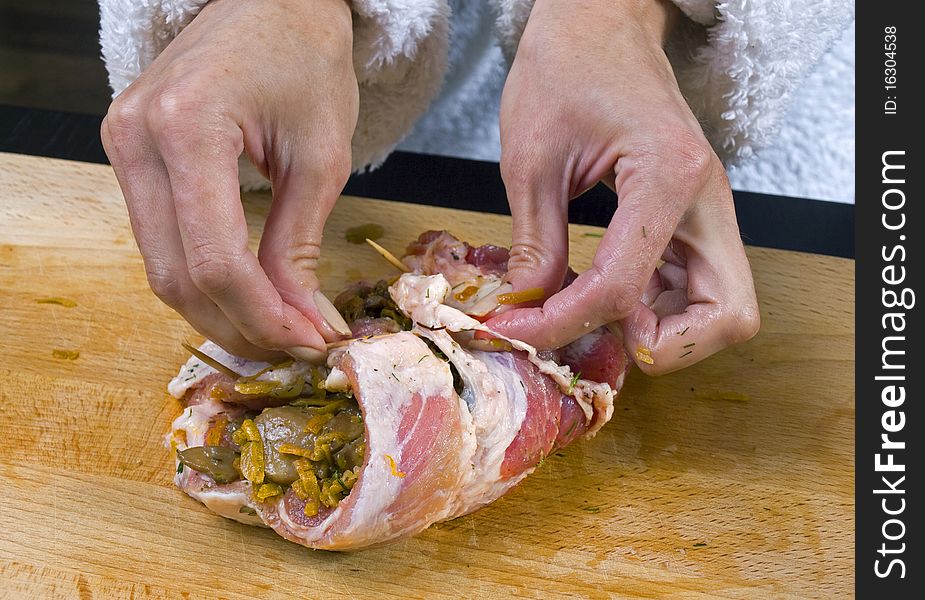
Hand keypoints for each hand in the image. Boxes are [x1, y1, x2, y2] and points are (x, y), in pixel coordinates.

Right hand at [101, 0, 357, 361]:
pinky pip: (161, 238)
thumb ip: (299, 243)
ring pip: (161, 266)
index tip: (309, 341)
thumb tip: (302, 320)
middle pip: (176, 274)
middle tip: (296, 346)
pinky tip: (247, 294)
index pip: (215, 257)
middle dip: (239, 324)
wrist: (271, 0)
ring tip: (277, 328)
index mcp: (187, 126)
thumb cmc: (306, 58)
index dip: (263, 315)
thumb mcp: (320, 156)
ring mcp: (123, 146)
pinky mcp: (131, 155)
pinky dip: (203, 277)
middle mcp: (136, 138)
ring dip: (219, 310)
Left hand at [486, 0, 758, 373]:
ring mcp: (710, 210)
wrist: (599, 24)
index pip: (624, 288)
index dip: (564, 322)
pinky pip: (698, 287)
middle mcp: (707, 199)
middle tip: (597, 328)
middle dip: (662, 345)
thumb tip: (528, 306)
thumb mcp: (531, 158)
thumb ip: (534, 241)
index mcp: (668, 176)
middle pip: (727, 316)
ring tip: (595, 307)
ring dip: (663, 330)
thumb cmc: (566, 69)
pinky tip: (608, 289)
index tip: (519, 328)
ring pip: (722, 309)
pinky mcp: (697, 216)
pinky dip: (659, 308)